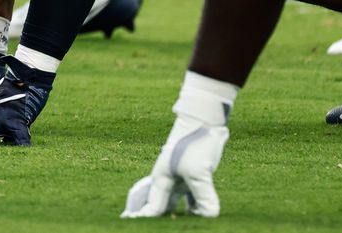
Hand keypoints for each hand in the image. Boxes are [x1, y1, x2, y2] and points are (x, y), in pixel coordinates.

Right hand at [122, 72, 234, 218]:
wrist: (204, 121)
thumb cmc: (194, 144)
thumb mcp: (199, 172)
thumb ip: (203, 196)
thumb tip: (210, 217)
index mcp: (161, 179)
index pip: (153, 207)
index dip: (144, 219)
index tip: (131, 225)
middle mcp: (168, 180)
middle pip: (159, 206)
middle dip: (155, 219)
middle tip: (149, 228)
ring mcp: (180, 177)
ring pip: (174, 202)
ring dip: (176, 215)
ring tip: (177, 226)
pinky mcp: (192, 174)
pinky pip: (190, 197)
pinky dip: (193, 206)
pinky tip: (199, 214)